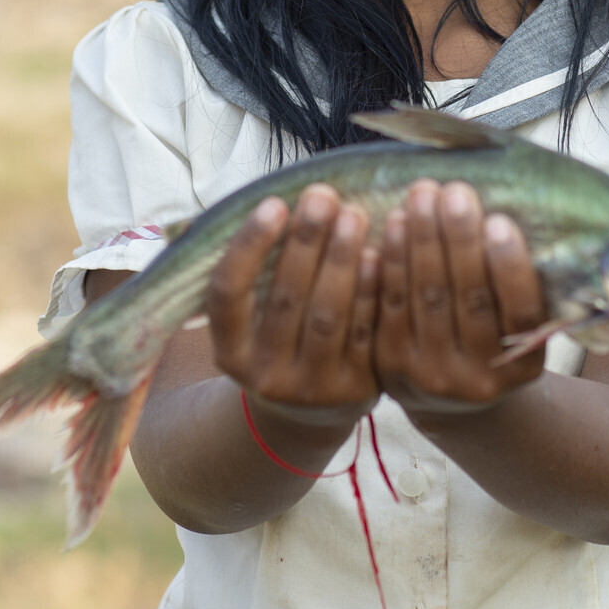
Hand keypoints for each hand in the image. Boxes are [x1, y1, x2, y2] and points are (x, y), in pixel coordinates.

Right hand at [206, 184, 378, 427]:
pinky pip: (364, 333)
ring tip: (353, 214)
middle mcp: (265, 375)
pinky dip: (371, 290)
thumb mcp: (252, 322)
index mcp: (229, 352)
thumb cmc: (278, 340)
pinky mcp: (356, 390)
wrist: (311, 413)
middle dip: (306, 242)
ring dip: (342, 260)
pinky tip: (380, 253)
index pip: (228, 295)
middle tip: (322, 195)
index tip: (273, 203)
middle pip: (285, 299)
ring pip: (327, 315)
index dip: (249, 247)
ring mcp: (311, 388)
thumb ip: (254, 271)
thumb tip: (266, 200)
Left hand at [373, 179, 547, 413]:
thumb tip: (505, 216)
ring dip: (424, 240)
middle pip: (470, 300)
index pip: (520, 314)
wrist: (446, 400)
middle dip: (461, 240)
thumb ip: (520, 285)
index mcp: (523, 367)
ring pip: (429, 298)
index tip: (500, 221)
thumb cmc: (490, 339)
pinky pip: (392, 304)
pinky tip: (395, 223)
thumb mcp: (518, 328)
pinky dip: (393, 260)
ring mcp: (431, 374)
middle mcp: (478, 378)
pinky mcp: (390, 363)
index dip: (510, 268)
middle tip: (456, 192)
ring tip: (424, 195)